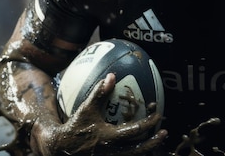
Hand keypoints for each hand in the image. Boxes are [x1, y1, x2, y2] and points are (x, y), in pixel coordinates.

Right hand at [31, 73, 166, 155]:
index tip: (158, 115)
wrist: (60, 149)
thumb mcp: (85, 109)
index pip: (134, 131)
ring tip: (156, 140)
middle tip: (164, 132)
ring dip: (146, 149)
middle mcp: (111, 152)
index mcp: (108, 138)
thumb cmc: (74, 127)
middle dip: (153, 142)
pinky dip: (135, 152)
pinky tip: (141, 146)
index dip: (148, 123)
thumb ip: (99, 93)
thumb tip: (111, 76)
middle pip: (139, 150)